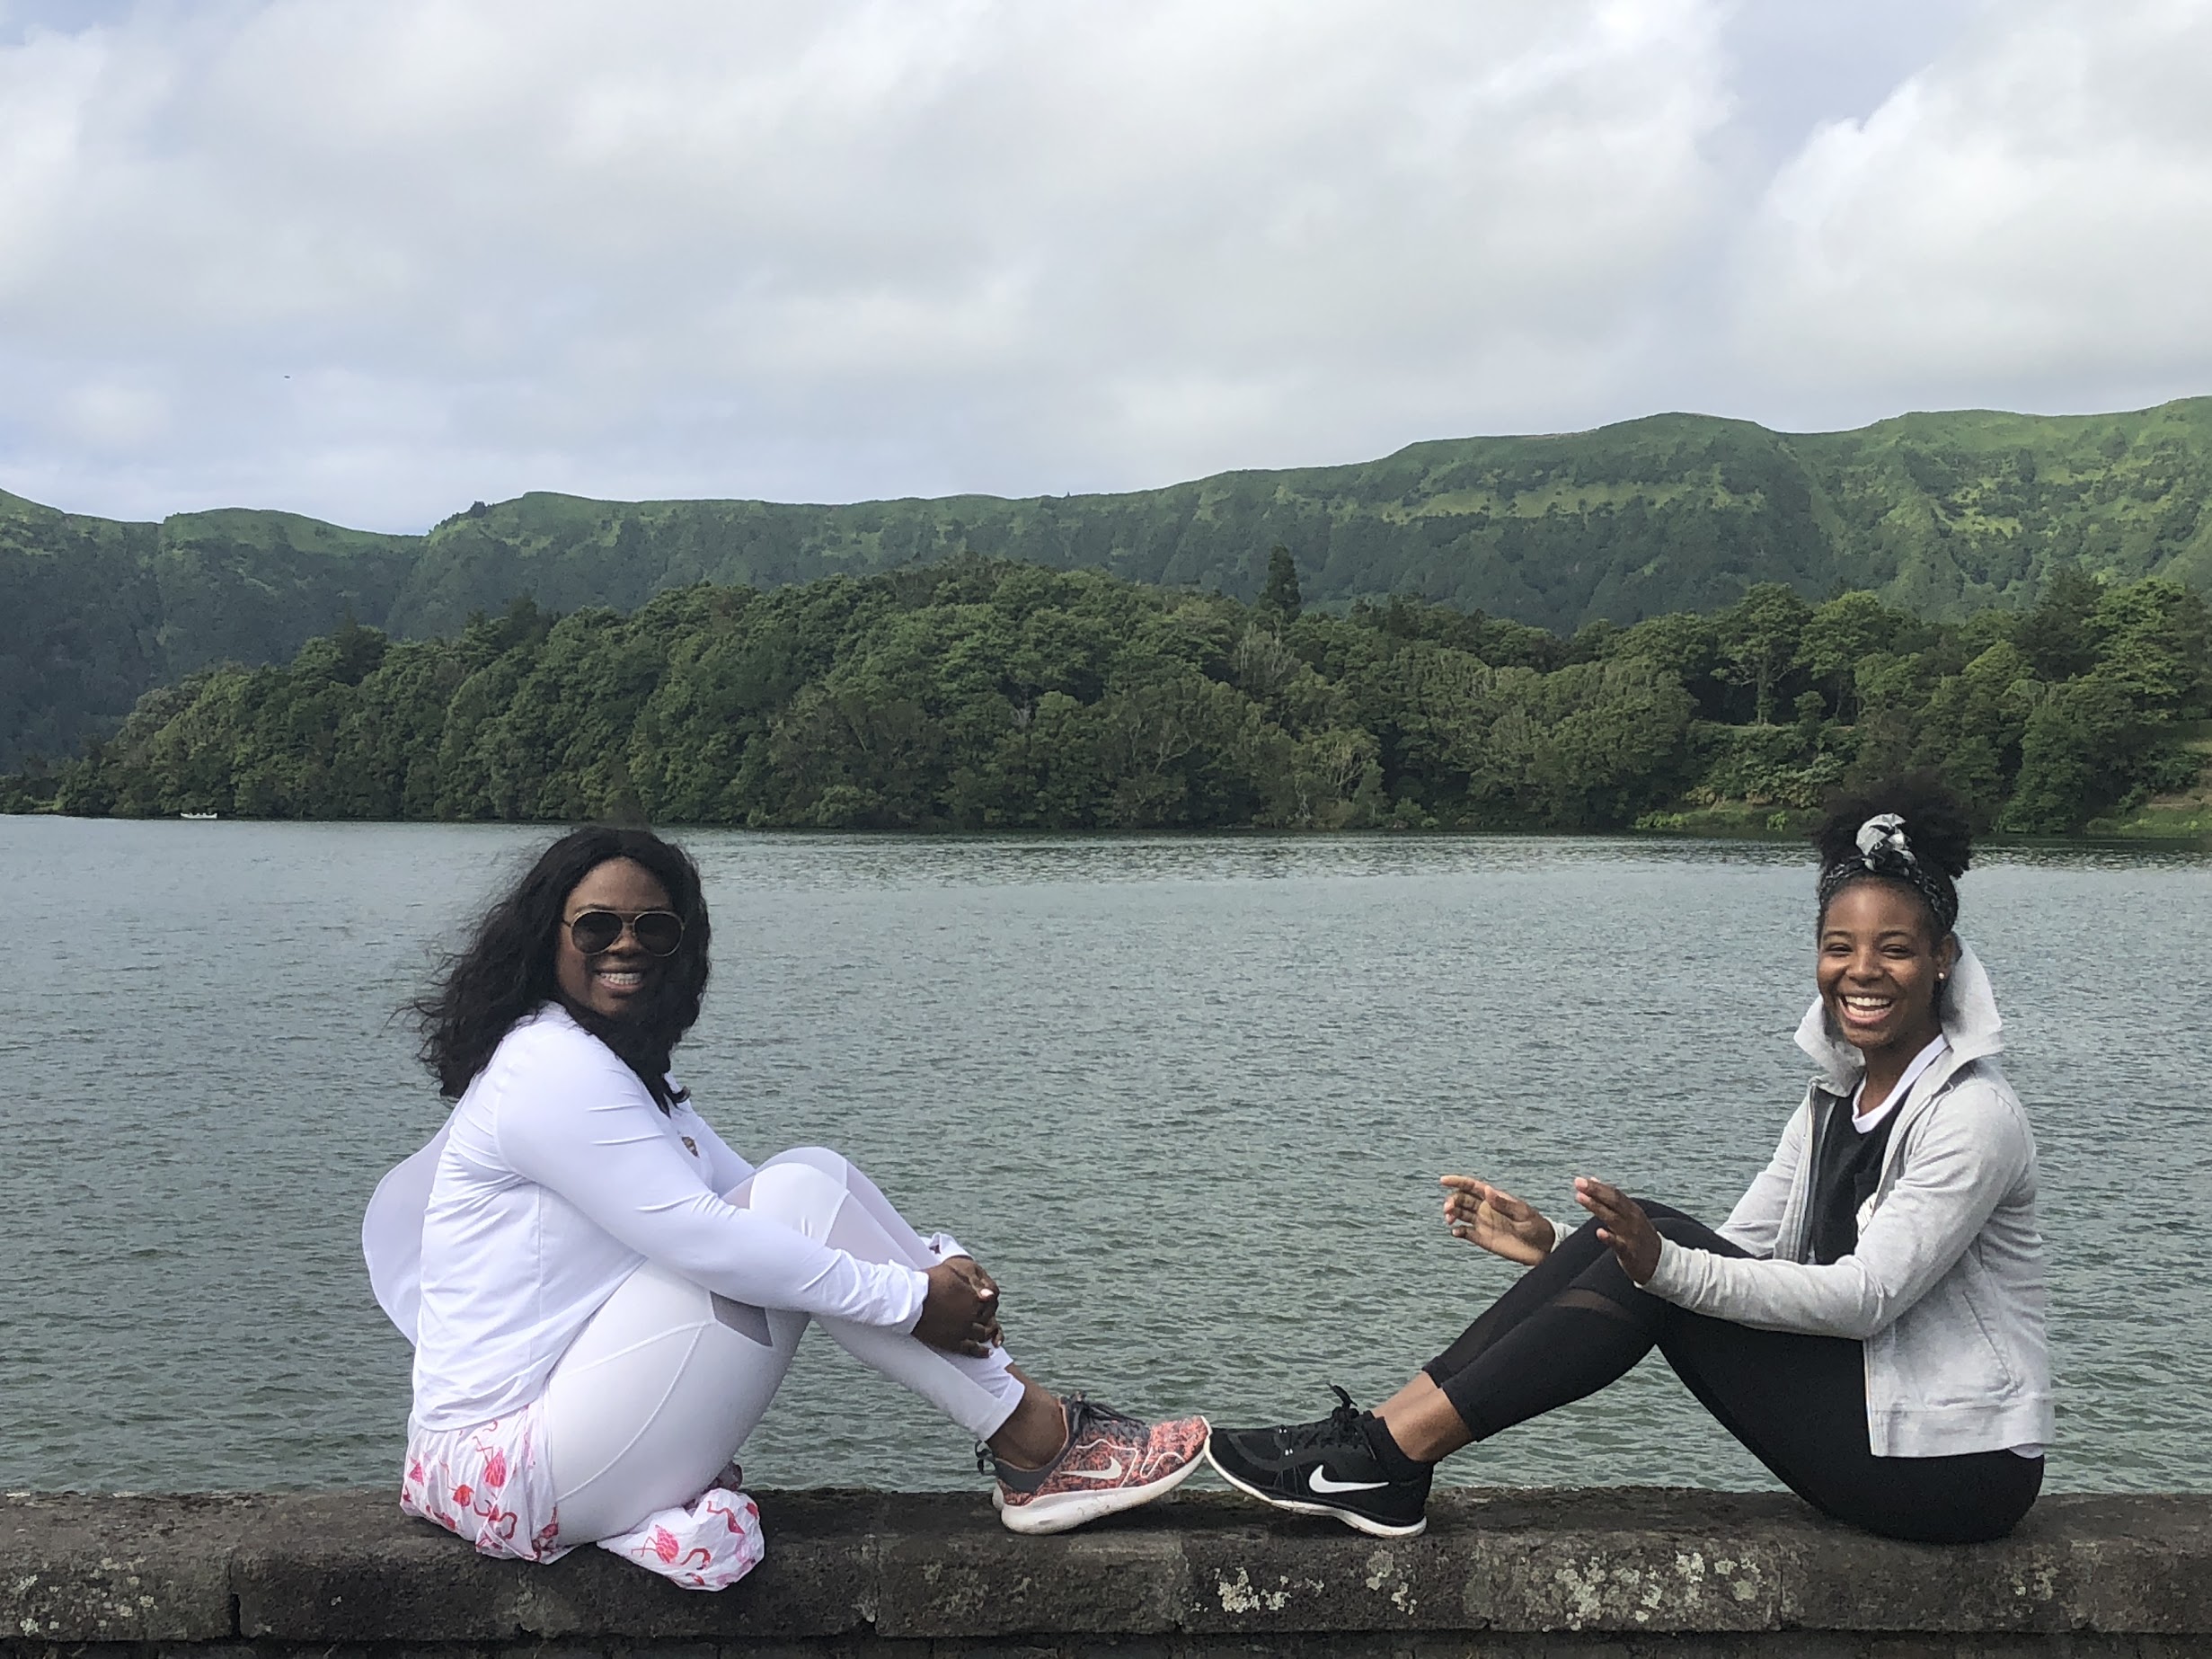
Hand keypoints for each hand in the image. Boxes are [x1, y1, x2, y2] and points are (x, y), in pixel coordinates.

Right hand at [914, 1257, 1001, 1355]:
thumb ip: (974, 1283)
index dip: (988, 1304)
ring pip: (981, 1335)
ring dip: (986, 1335)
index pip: (989, 1304)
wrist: (910, 1300)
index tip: (986, 1304)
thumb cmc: (929, 1282)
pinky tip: (986, 1352)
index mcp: (973, 1298)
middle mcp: (971, 1315)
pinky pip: (971, 1349)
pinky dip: (980, 1351)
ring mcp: (963, 1330)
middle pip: (987, 1320)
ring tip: (989, 1336)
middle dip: (989, 1319)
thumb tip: (991, 1295)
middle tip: (988, 1320)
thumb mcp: (954, 1274)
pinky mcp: (953, 1342)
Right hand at [1439, 1175, 1553, 1265]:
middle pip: (1462, 1199)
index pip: (1472, 1186)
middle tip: (1448, 1209)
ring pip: (1460, 1214)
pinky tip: (1456, 1232)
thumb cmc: (1536, 1227)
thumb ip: (1503, 1204)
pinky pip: (1465, 1233)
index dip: (1457, 1181)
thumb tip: (1487, 1190)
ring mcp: (1483, 1223)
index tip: (1443, 1181)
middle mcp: (1486, 1209)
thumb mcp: (1523, 1214)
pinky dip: (1458, 1231)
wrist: (1543, 1248)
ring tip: (1449, 1219)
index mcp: (1495, 1198)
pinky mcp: (1483, 1239)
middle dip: (1452, 1201)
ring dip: (1451, 1214)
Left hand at [1574, 1178, 1660, 1284]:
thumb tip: (1593, 1180)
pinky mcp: (1630, 1252)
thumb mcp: (1628, 1215)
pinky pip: (1619, 1244)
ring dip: (1596, 1207)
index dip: (1597, 1187)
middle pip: (1614, 1201)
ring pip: (1613, 1219)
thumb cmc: (1639, 1235)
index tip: (1580, 1180)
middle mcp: (1632, 1218)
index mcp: (1631, 1209)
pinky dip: (1610, 1238)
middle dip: (1596, 1191)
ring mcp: (1631, 1235)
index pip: (1614, 1193)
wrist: (1660, 1262)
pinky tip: (1599, 1232)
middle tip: (1578, 1183)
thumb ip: (1610, 1199)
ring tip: (1580, 1198)